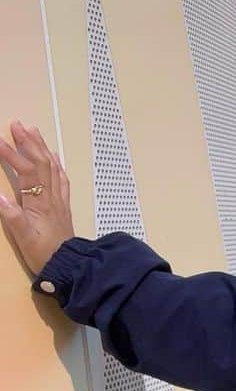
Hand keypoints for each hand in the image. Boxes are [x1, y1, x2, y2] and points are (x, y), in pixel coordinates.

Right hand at [0, 122, 74, 274]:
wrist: (69, 266)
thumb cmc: (43, 253)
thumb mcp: (23, 236)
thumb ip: (11, 215)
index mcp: (40, 201)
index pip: (26, 170)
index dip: (11, 154)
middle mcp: (52, 196)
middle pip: (41, 162)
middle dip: (28, 142)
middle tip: (16, 125)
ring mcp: (59, 200)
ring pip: (52, 167)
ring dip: (42, 148)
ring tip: (33, 132)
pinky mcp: (63, 206)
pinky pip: (61, 179)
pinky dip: (56, 164)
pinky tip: (53, 157)